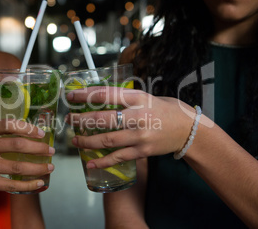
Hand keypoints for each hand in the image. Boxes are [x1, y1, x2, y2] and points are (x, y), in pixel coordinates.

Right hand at [0, 119, 54, 193]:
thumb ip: (1, 131)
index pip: (8, 125)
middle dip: (38, 148)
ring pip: (16, 167)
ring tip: (49, 166)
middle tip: (51, 150)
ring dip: (37, 167)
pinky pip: (10, 184)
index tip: (42, 134)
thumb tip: (32, 132)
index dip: (28, 129)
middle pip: (16, 146)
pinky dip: (28, 184)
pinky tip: (39, 182)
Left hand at [66, 86, 195, 167]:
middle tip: (68, 120)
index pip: (105, 94)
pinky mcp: (142, 151)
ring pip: (107, 140)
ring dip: (87, 141)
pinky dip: (103, 162)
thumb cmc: (165, 109)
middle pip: (103, 118)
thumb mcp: (145, 96)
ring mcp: (140, 135)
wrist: (188, 129)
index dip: (85, 95)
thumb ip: (124, 97)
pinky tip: (90, 163)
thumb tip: (96, 95)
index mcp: (137, 98)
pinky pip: (119, 157)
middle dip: (81, 120)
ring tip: (74, 140)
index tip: (71, 96)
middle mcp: (137, 116)